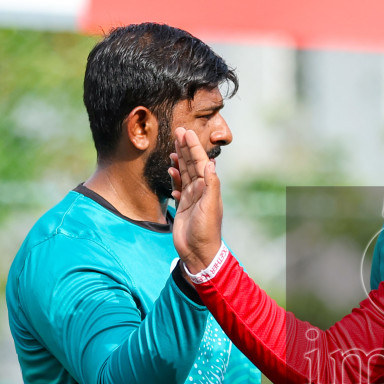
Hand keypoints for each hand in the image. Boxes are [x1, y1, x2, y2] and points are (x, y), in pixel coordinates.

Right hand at [169, 127, 224, 273]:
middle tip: (178, 131)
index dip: (193, 147)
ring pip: (185, 174)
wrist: (198, 252)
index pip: (200, 162)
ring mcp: (192, 198)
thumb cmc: (206, 231)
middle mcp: (200, 190)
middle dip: (185, 148)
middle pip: (191, 164)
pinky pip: (179, 188)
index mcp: (208, 187)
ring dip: (180, 160)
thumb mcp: (210, 207)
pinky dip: (175, 178)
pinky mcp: (184, 206)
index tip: (186, 133)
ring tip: (174, 147)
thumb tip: (212, 163)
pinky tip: (171, 171)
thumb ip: (210, 185)